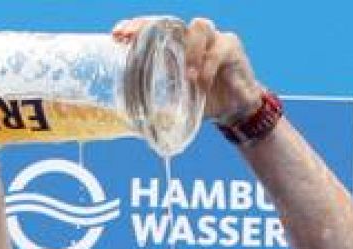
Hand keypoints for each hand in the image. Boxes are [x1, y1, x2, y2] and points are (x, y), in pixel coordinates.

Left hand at [114, 16, 263, 122]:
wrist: (235, 110)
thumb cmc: (203, 103)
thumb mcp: (175, 105)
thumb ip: (155, 106)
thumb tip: (127, 122)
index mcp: (175, 48)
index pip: (154, 29)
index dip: (136, 28)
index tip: (117, 35)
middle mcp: (191, 39)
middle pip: (171, 22)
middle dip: (151, 26)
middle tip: (133, 40)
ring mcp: (212, 39)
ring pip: (199, 27)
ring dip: (190, 49)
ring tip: (186, 76)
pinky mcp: (231, 47)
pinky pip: (218, 50)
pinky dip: (208, 66)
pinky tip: (201, 83)